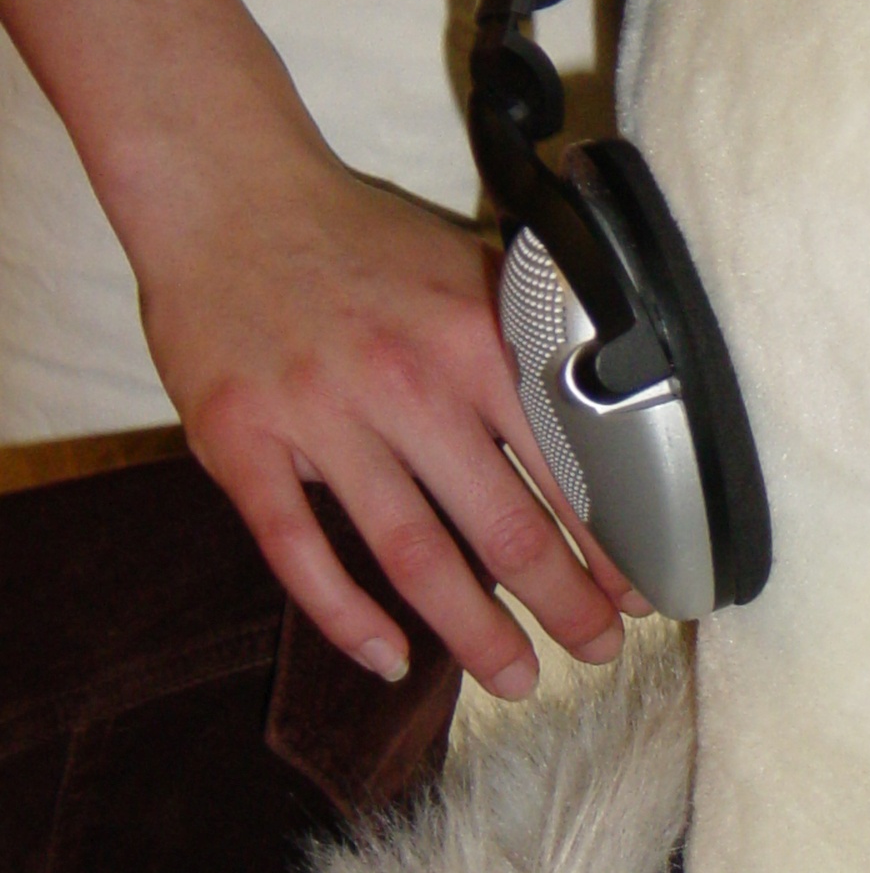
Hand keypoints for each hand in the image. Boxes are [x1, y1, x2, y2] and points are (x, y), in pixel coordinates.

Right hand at [138, 135, 641, 696]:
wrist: (226, 194)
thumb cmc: (359, 243)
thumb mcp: (467, 273)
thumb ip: (527, 346)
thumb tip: (611, 426)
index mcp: (473, 341)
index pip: (566, 467)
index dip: (609, 545)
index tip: (639, 592)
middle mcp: (404, 383)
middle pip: (503, 528)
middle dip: (564, 606)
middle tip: (598, 649)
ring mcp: (319, 418)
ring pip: (412, 556)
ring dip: (473, 632)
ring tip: (516, 678)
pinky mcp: (242, 445)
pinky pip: (298, 553)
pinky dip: (345, 617)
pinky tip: (388, 657)